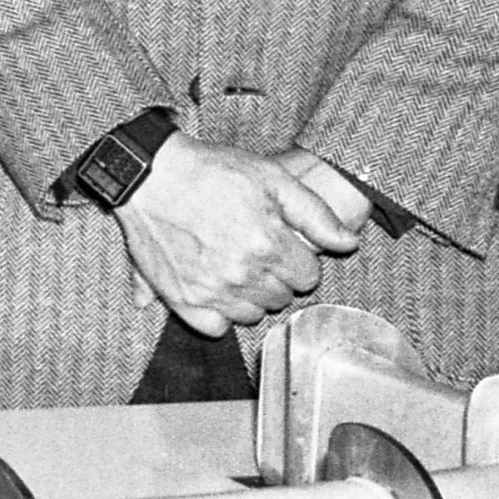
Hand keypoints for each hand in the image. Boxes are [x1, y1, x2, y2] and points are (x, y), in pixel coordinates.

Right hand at [111, 135, 361, 334]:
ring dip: (250, 296)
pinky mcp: (181, 299)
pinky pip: (217, 328)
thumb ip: (315, 214)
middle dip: (275, 276)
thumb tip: (349, 244)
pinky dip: (220, 314)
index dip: (298, 258)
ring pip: (253, 315)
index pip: (308, 277)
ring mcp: (210, 290)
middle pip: (282, 297)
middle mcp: (241, 273)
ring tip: (235, 266)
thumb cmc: (211, 170)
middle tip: (255, 249)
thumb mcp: (270, 176)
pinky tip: (216, 289)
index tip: (281, 243)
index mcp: (268, 244)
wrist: (149, 174)